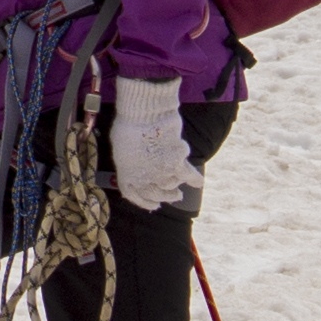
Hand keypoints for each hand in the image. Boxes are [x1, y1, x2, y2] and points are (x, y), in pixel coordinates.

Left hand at [109, 77, 202, 211]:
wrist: (145, 115)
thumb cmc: (128, 125)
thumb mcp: (122, 146)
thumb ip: (130, 159)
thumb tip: (135, 162)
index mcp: (126, 173)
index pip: (133, 195)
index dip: (144, 202)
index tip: (154, 206)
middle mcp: (144, 177)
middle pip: (156, 193)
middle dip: (165, 196)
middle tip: (175, 196)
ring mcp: (161, 172)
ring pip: (172, 184)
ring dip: (176, 187)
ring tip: (180, 190)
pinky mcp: (177, 163)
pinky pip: (188, 175)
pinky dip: (195, 179)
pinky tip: (199, 182)